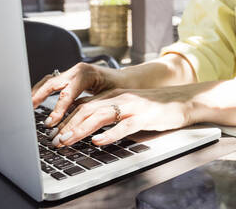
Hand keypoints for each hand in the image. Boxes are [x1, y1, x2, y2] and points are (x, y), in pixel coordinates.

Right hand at [31, 63, 120, 126]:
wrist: (128, 80)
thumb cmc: (122, 89)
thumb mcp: (109, 98)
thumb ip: (92, 107)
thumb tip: (78, 122)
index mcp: (86, 74)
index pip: (67, 93)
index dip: (58, 109)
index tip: (51, 122)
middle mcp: (77, 70)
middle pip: (52, 83)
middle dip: (39, 98)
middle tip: (29, 112)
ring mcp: (72, 72)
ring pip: (49, 81)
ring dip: (37, 94)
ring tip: (27, 107)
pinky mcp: (70, 77)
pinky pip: (53, 83)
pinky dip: (43, 92)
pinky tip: (35, 102)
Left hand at [50, 87, 193, 146]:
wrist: (183, 100)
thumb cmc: (155, 106)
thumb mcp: (129, 105)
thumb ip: (111, 111)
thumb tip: (90, 125)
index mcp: (114, 94)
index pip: (84, 105)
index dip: (66, 119)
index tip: (53, 132)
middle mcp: (120, 97)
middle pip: (87, 110)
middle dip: (67, 125)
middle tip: (55, 141)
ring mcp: (132, 106)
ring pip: (100, 116)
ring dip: (80, 129)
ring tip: (68, 141)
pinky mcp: (144, 116)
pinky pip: (124, 126)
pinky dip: (109, 134)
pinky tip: (98, 142)